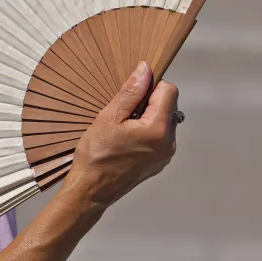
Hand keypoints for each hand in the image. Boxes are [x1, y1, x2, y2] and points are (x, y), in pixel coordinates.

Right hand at [63, 61, 178, 207]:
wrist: (91, 190)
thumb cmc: (96, 155)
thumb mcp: (109, 117)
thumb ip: (131, 92)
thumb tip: (145, 70)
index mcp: (158, 129)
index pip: (169, 91)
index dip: (150, 87)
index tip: (131, 96)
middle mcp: (169, 142)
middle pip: (168, 106)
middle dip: (148, 103)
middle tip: (122, 115)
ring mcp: (166, 155)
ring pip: (164, 120)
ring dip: (147, 117)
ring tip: (123, 130)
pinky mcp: (160, 162)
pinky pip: (160, 137)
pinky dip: (146, 132)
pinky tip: (126, 141)